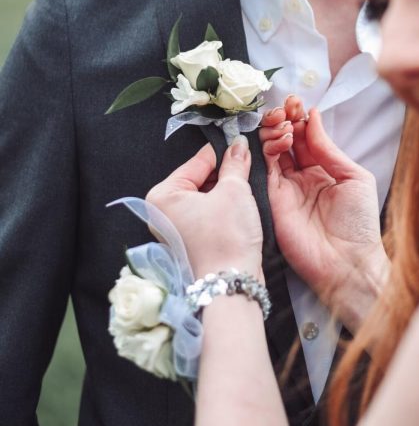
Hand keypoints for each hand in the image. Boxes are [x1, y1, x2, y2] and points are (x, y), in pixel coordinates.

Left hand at [146, 136, 262, 279]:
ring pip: (205, 196)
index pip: (197, 162)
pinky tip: (241, 203)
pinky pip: (207, 212)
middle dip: (225, 172)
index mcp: (163, 195)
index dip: (222, 151)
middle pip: (199, 178)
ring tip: (247, 183)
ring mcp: (176, 228)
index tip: (240, 141)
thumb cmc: (226, 238)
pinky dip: (223, 206)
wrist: (232, 283)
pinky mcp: (191, 240)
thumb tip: (238, 144)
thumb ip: (235, 163)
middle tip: (248, 162)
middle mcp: (163, 211)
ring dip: (226, 189)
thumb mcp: (234, 191)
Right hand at [261, 97, 388, 330]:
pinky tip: (282, 139)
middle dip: (285, 118)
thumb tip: (313, 117)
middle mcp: (303, 176)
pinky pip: (266, 168)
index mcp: (324, 170)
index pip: (307, 137)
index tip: (298, 102)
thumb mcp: (354, 177)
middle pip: (287, 140)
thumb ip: (329, 148)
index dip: (301, 118)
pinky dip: (270, 149)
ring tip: (285, 121)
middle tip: (288, 106)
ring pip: (273, 150)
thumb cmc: (360, 224)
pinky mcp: (273, 199)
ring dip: (276, 130)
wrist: (348, 263)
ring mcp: (286, 187)